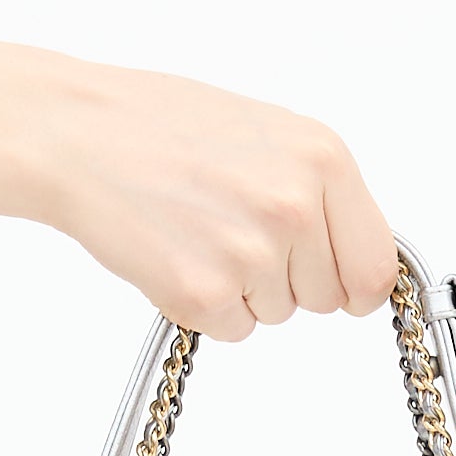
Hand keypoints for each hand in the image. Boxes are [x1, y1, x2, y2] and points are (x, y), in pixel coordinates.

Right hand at [12, 53, 399, 342]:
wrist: (80, 133)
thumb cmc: (164, 126)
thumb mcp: (267, 134)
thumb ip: (318, 191)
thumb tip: (355, 256)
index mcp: (323, 159)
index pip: (374, 268)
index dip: (352, 286)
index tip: (336, 286)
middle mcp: (295, 206)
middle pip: (325, 298)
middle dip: (288, 280)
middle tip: (233, 231)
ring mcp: (250, 253)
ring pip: (276, 314)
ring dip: (242, 290)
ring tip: (197, 231)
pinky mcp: (204, 293)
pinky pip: (232, 329)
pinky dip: (205, 307)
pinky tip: (175, 254)